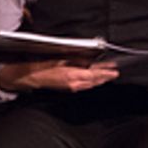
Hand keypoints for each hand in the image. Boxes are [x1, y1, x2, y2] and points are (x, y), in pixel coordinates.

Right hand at [0, 58, 118, 92]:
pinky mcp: (69, 89)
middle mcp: (74, 83)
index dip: (105, 72)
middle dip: (105, 77)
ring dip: (100, 80)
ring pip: (90, 85)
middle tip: (115, 73)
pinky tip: (95, 80)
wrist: (32, 77)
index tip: (114, 70)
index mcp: (72, 75)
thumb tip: (90, 61)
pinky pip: (84, 86)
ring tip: (109, 76)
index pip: (94, 74)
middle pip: (94, 81)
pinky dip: (92, 82)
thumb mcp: (62, 59)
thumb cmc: (44, 66)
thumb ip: (77, 61)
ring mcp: (72, 88)